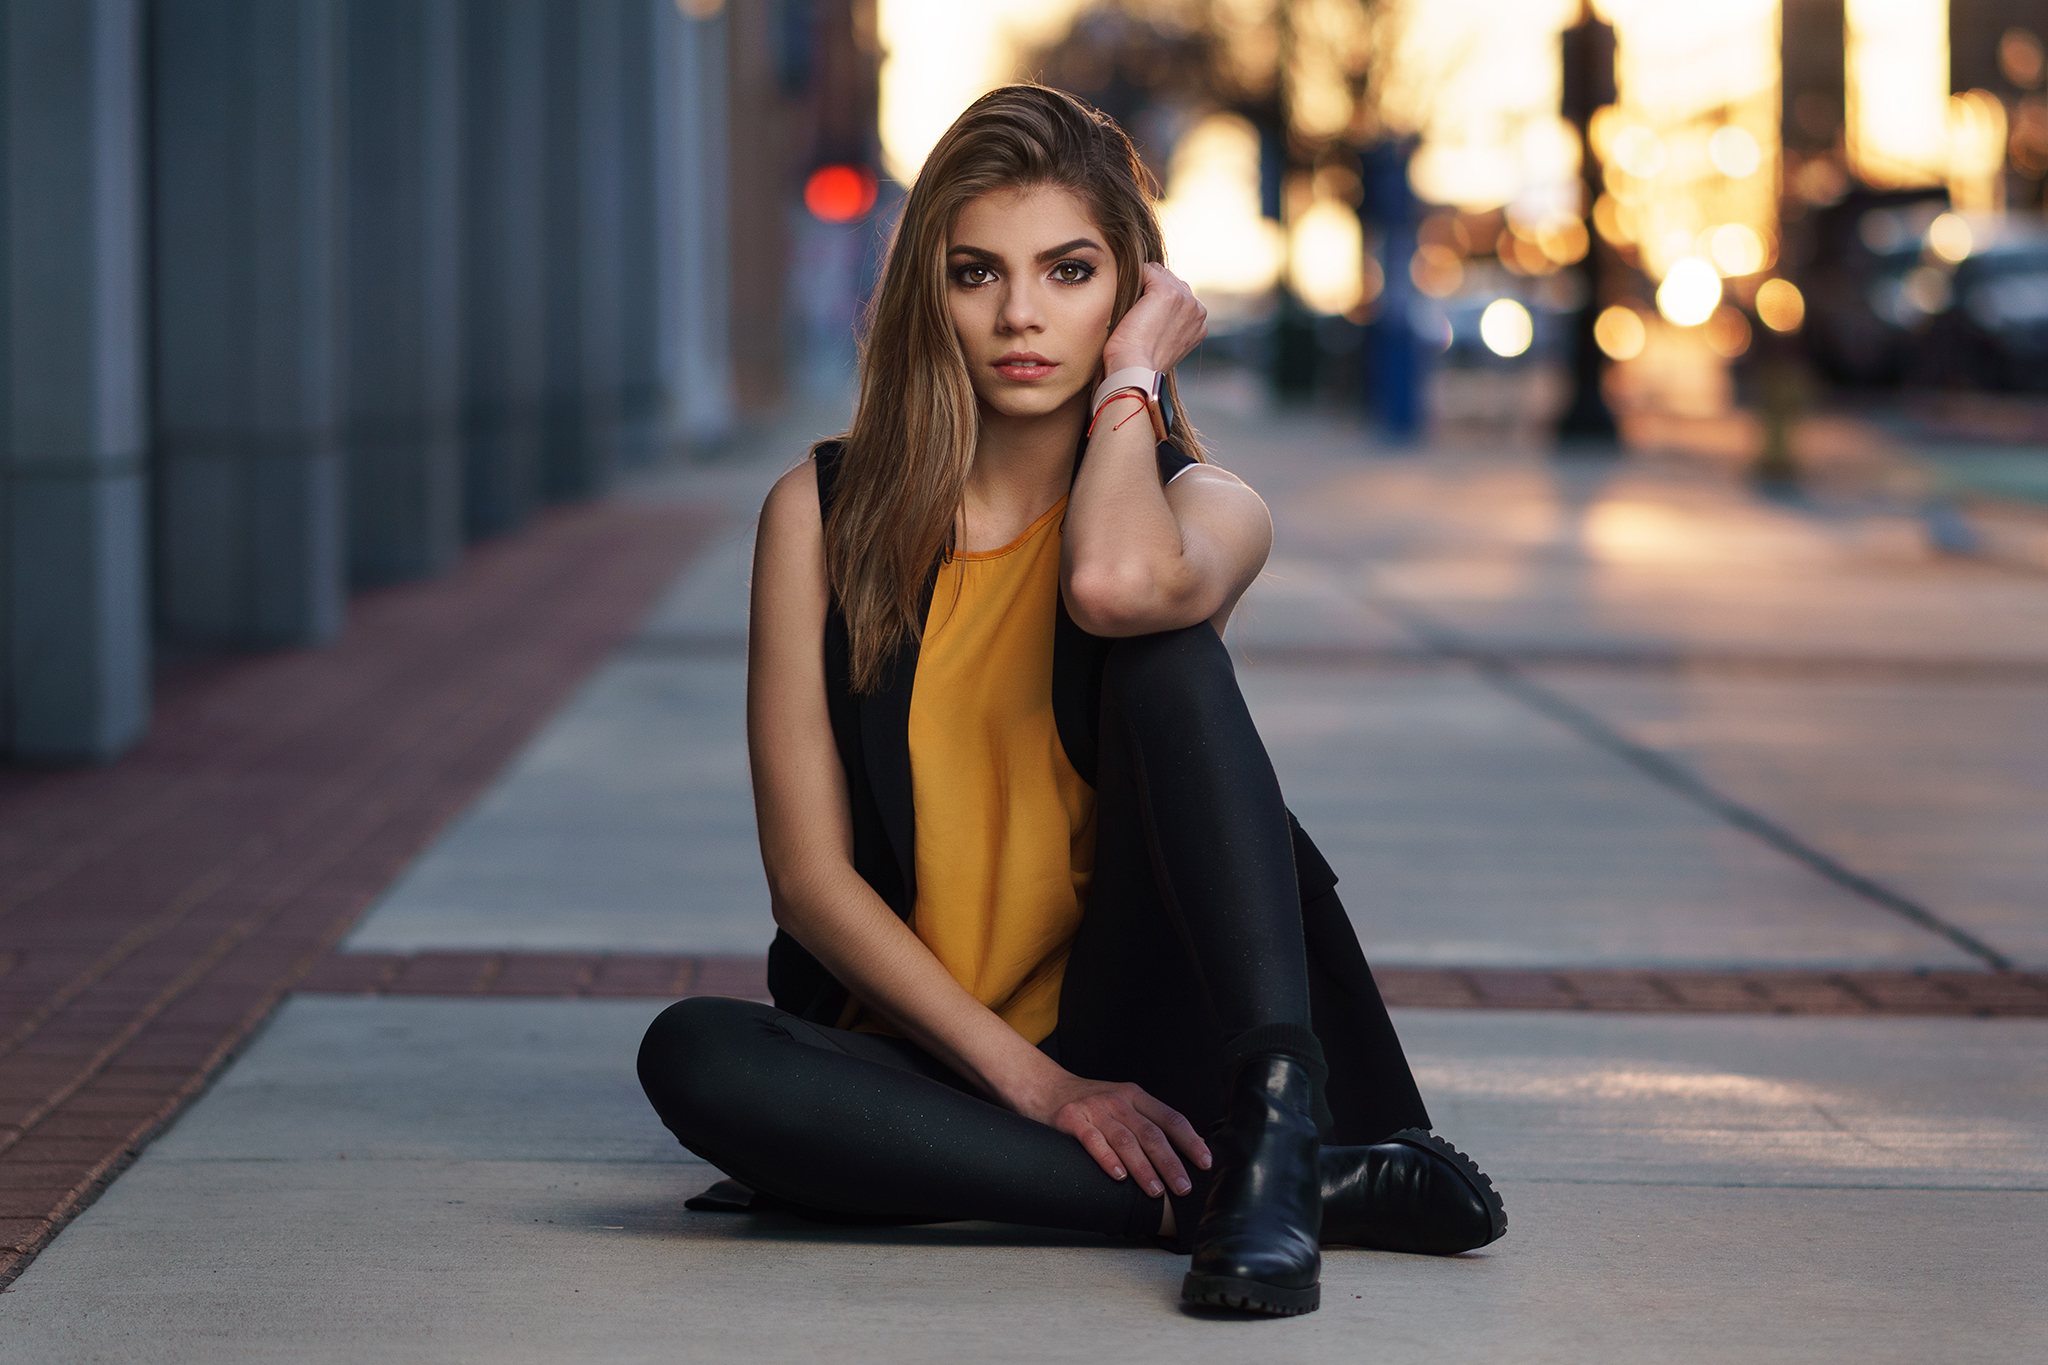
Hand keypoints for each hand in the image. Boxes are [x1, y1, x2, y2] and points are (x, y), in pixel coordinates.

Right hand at [1022, 1069, 1211, 1197]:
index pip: (1171, 1118)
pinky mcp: (1072, 1120)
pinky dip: (1107, 1159)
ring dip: (1143, 1168)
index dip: (1190, 1141)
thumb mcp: (1123, 1103)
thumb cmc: (1090, 1103)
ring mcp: (1095, 1110)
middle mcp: (1119, 1101)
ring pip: (1126, 1140)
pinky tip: (1118, 1176)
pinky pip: (1093, 1141)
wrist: (1046, 1088)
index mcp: (1136, 1097)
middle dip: (1171, 1163)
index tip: (1205, 1163)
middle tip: (1184, 1187)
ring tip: (1155, 1191)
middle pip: (1152, 1134)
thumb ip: (1147, 1122)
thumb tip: (1184, 1152)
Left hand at [1101, 262, 1207, 375]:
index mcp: (1200, 324)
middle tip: (1137, 317)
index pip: (1179, 296)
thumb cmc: (1140, 364)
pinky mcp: (1166, 292)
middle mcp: (1198, 310)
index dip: (1156, 303)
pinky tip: (1129, 304)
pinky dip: (1134, 281)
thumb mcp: (1163, 345)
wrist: (1135, 371)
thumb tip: (1154, 310)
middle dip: (1152, 290)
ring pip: (1160, 274)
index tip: (1144, 321)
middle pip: (1171, 281)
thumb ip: (1169, 325)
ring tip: (1133, 312)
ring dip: (1143, 285)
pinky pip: (1146, 271)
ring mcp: (1184, 299)